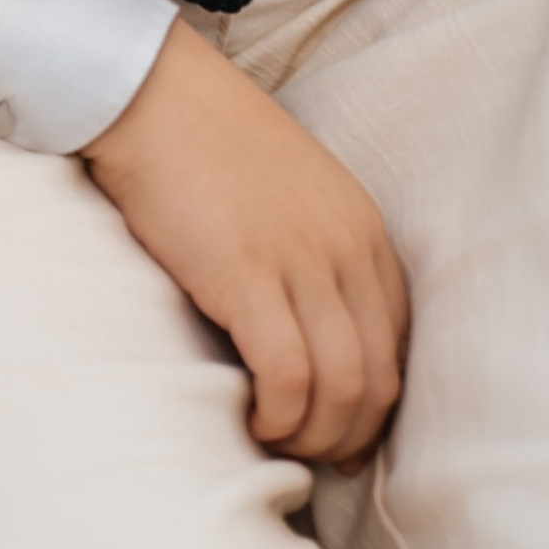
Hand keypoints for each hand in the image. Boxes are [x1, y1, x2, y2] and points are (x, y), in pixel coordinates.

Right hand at [82, 20, 407, 466]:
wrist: (150, 92)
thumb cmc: (204, 141)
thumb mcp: (288, 191)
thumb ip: (312, 250)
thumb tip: (305, 329)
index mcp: (362, 229)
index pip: (398, 344)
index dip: (373, 405)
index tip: (340, 434)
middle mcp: (346, 249)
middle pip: (378, 378)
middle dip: (346, 435)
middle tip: (306, 455)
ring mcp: (302, 262)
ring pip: (341, 387)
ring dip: (311, 435)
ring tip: (272, 439)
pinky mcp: (248, 276)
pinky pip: (288, 375)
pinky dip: (277, 416)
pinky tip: (250, 419)